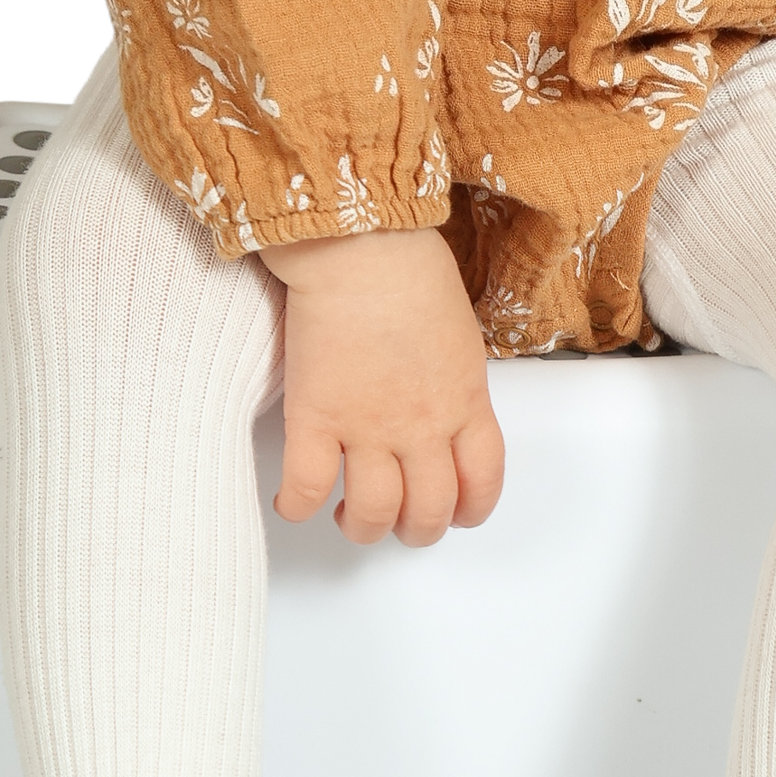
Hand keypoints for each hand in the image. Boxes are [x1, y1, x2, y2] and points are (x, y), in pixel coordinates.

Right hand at [266, 224, 505, 546]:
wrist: (362, 247)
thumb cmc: (411, 271)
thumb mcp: (460, 335)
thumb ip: (456, 383)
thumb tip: (443, 407)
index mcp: (465, 403)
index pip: (482, 482)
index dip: (470, 510)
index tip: (455, 513)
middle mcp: (422, 427)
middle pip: (428, 511)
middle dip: (415, 529)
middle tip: (398, 519)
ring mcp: (368, 428)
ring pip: (372, 514)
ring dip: (362, 527)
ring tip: (350, 514)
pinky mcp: (316, 418)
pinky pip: (306, 487)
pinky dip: (297, 506)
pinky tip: (294, 501)